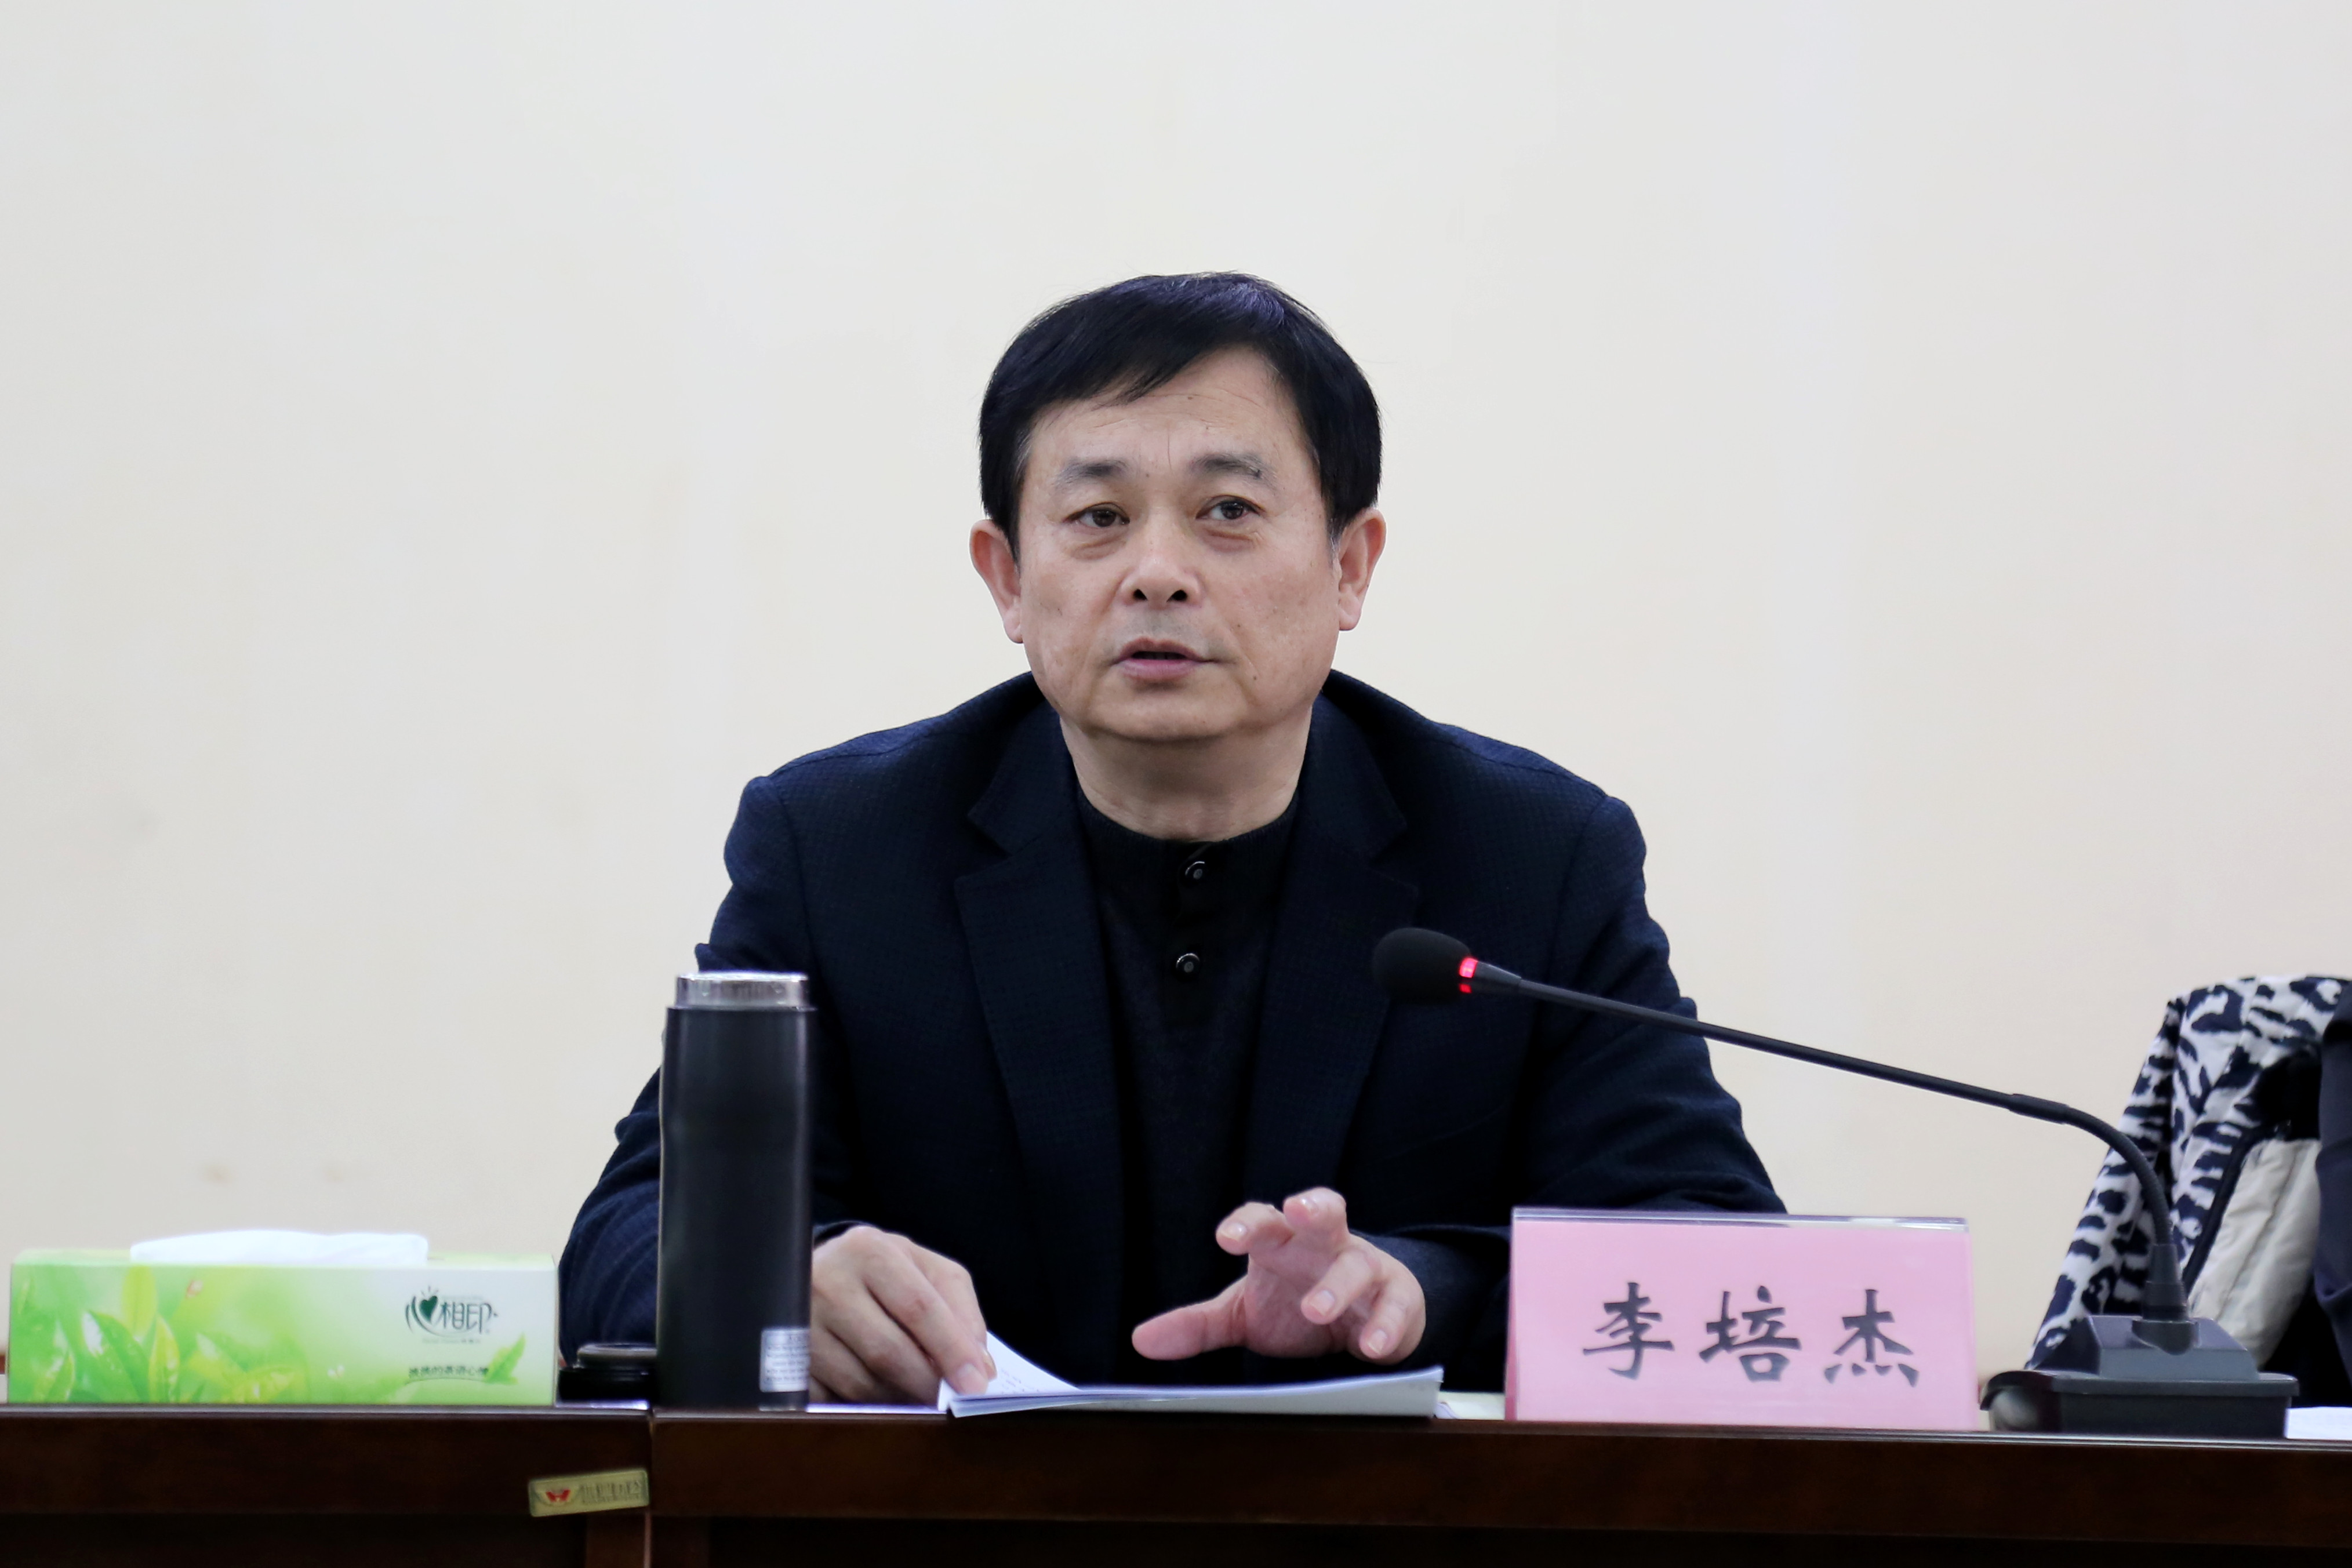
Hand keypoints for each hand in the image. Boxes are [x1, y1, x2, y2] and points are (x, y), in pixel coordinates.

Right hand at [809, 1226, 994, 1403]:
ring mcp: (800, 1323)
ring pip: (860, 1382)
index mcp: (869, 1250)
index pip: (918, 1307)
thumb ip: (960, 1309)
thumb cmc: (886, 1273)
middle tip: (951, 1401)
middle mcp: (827, 1281)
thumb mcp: (927, 1270)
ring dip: (899, 1401)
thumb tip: (979, 1367)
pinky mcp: (786, 1361)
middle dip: (928, 1384)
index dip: (951, 1349)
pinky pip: (833, 1400)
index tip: (977, 1384)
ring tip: (919, 1399)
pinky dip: (865, 1408)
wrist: (822, 1272)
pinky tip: (881, 1400)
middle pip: (888, 1351)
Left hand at [1128, 1188, 1425, 1364]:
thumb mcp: (1244, 1314)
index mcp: (1283, 1242)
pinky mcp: (1398, 1297)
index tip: (1226, 1238)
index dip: (1245, 1225)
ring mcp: (1366, 1267)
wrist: (1361, 1320)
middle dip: (1313, 1206)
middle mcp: (1325, 1246)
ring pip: (1357, 1263)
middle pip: (1323, 1212)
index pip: (1262, 1222)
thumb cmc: (1294, 1305)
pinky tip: (1371, 1346)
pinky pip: (1397, 1305)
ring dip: (1339, 1285)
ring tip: (1317, 1311)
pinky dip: (1386, 1324)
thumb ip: (1197, 1325)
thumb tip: (1141, 1341)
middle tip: (1299, 1210)